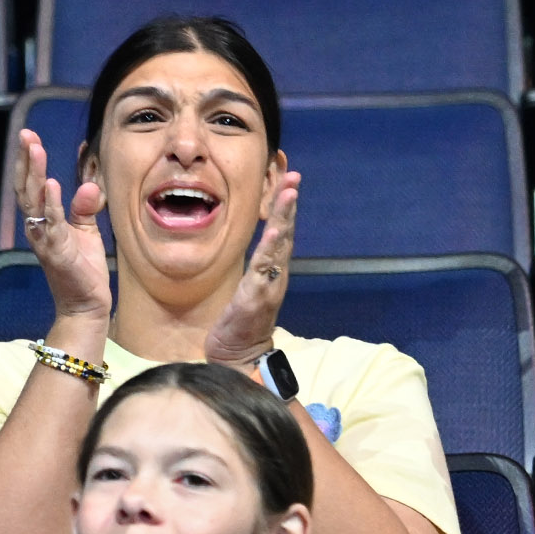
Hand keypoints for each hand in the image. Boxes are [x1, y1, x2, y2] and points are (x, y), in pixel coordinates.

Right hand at [8, 128, 113, 336]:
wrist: (85, 305)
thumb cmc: (83, 268)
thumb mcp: (86, 231)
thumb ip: (84, 206)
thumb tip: (88, 184)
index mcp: (42, 221)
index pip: (30, 185)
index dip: (28, 161)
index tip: (29, 136)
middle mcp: (37, 227)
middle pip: (26, 188)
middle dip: (25, 160)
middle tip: (25, 134)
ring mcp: (45, 239)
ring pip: (34, 201)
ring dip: (34, 174)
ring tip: (35, 150)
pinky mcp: (57, 251)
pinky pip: (52, 223)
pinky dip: (50, 203)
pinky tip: (50, 184)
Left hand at [202, 171, 300, 367]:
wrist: (240, 356)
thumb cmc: (242, 322)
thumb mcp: (250, 286)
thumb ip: (258, 266)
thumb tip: (261, 244)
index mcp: (272, 270)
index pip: (281, 231)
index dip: (285, 206)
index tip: (289, 179)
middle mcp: (275, 275)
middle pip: (286, 233)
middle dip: (289, 204)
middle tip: (294, 177)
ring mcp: (268, 285)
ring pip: (278, 247)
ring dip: (284, 218)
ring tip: (288, 195)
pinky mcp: (256, 298)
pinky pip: (264, 270)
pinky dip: (271, 250)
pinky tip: (274, 233)